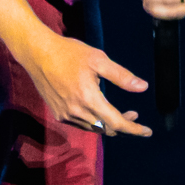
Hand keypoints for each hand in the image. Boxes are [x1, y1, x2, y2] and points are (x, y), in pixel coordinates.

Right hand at [21, 32, 150, 137]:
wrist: (37, 53)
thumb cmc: (69, 53)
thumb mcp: (98, 59)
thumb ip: (121, 76)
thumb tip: (142, 87)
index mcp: (89, 99)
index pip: (116, 123)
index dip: (134, 129)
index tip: (147, 131)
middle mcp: (77, 111)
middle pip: (106, 129)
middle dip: (123, 126)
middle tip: (134, 114)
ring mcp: (65, 114)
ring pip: (93, 128)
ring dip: (107, 124)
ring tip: (117, 112)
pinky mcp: (58, 113)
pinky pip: (81, 124)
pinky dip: (93, 121)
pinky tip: (96, 109)